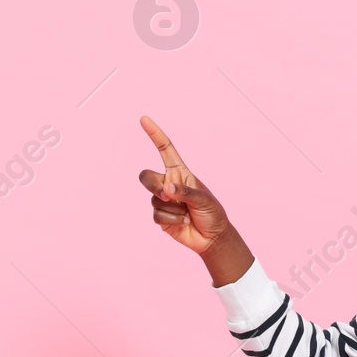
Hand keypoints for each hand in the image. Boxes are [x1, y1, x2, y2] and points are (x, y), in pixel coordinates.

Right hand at [137, 115, 232, 255]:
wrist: (212, 237)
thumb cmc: (212, 213)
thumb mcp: (203, 199)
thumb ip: (185, 192)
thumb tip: (166, 189)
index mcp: (180, 173)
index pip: (165, 150)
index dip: (155, 134)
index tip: (144, 119)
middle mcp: (168, 184)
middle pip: (146, 176)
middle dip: (153, 185)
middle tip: (167, 195)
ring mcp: (163, 201)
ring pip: (153, 199)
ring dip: (172, 209)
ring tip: (187, 213)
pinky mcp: (160, 217)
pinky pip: (156, 215)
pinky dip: (170, 220)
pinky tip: (182, 222)